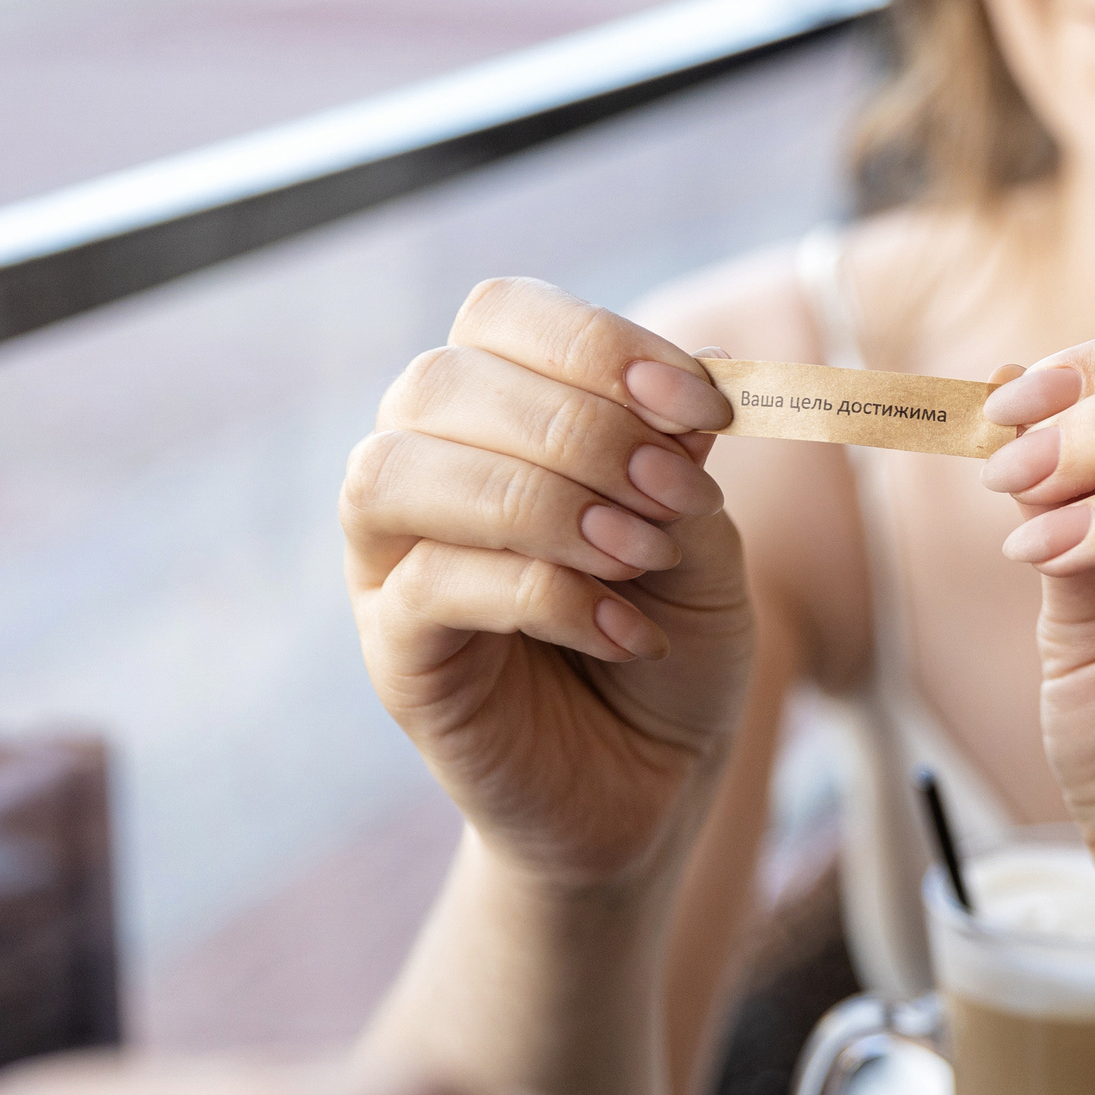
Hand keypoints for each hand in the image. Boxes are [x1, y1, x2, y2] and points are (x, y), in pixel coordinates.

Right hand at [342, 279, 750, 889]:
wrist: (650, 780)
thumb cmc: (670, 638)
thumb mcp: (704, 538)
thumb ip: (679, 463)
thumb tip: (669, 405)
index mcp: (496, 411)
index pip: (500, 314)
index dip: (599, 342)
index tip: (704, 405)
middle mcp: (423, 467)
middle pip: (441, 381)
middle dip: (578, 425)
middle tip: (675, 490)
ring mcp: (390, 561)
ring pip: (400, 471)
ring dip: (541, 500)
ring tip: (641, 555)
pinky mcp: (393, 653)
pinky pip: (431, 586)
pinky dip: (547, 595)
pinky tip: (625, 632)